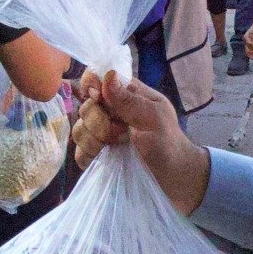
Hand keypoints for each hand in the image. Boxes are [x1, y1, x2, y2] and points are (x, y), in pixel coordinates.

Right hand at [72, 71, 209, 212]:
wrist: (173, 178)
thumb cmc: (169, 143)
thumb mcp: (154, 118)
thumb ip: (129, 100)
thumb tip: (107, 75)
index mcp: (127, 94)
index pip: (96, 78)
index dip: (91, 87)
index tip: (98, 99)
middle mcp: (112, 111)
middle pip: (85, 106)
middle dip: (98, 121)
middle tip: (121, 133)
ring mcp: (103, 133)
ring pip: (79, 129)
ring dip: (93, 140)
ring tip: (114, 147)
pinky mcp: (98, 154)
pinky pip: (79, 151)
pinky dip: (86, 155)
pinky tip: (101, 158)